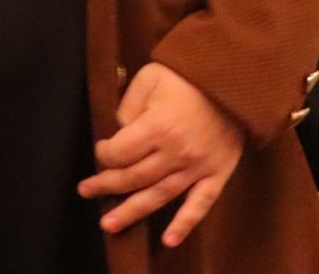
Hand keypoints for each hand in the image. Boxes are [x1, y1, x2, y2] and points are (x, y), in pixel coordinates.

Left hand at [77, 62, 243, 245]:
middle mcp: (176, 153)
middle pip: (134, 177)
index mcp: (157, 128)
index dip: (103, 155)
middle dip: (106, 185)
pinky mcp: (217, 176)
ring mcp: (198, 168)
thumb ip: (127, 106)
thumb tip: (118, 132)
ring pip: (159, 196)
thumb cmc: (184, 78)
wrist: (233, 84)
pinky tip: (169, 240)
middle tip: (86, 191)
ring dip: (133, 211)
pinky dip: (185, 225)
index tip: (99, 152)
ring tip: (109, 225)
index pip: (119, 153)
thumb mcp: (147, 79)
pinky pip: (200, 205)